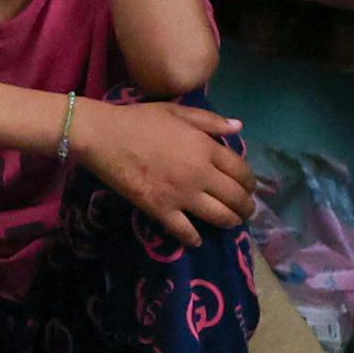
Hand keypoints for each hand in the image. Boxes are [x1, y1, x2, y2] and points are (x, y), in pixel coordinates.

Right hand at [72, 98, 252, 244]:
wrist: (104, 136)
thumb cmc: (139, 120)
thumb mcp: (178, 112)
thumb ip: (211, 121)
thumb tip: (239, 127)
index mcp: (206, 148)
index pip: (241, 171)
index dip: (250, 182)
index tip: (249, 187)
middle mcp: (200, 174)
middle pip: (235, 197)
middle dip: (246, 206)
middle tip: (245, 210)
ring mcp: (181, 195)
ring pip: (218, 216)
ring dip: (230, 222)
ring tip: (231, 223)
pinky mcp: (161, 209)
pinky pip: (185, 230)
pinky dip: (194, 238)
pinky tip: (197, 240)